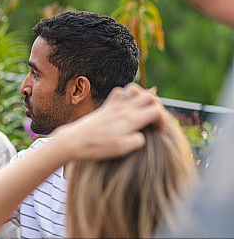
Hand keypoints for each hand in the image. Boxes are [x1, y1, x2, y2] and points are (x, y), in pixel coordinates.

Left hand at [52, 83, 170, 159]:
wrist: (74, 140)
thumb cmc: (97, 146)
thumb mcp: (122, 149)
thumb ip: (138, 141)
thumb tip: (142, 135)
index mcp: (130, 119)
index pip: (157, 110)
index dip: (163, 120)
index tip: (159, 131)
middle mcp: (123, 108)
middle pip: (150, 96)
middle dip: (158, 105)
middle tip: (155, 119)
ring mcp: (113, 105)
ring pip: (135, 89)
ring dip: (143, 97)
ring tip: (143, 110)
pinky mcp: (105, 107)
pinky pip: (119, 92)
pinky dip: (127, 95)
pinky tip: (126, 106)